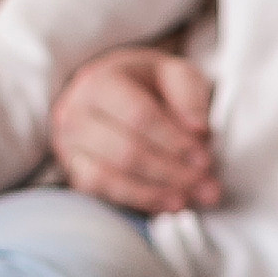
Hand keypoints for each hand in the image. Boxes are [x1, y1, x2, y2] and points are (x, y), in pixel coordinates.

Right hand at [48, 46, 218, 212]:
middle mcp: (76, 114)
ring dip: (156, 192)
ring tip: (190, 197)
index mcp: (101, 82)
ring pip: (110, 177)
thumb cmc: (148, 83)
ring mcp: (71, 145)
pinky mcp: (76, 170)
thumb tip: (199, 130)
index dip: (175, 142)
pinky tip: (168, 203)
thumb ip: (188, 95)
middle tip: (206, 185)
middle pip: (125, 151)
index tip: (205, 159)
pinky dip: (139, 200)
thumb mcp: (174, 73)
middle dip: (172, 172)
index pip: (138, 116)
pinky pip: (103, 193)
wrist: (116, 89)